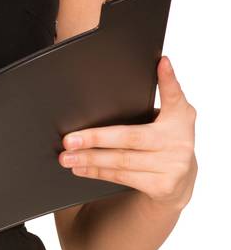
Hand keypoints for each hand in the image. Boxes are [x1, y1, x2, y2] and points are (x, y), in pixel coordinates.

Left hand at [57, 56, 197, 209]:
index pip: (174, 96)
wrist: (179, 180)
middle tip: (69, 139)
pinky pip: (122, 178)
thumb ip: (167, 90)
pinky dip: (98, 173)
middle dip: (96, 138)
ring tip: (67, 156)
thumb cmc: (168, 140)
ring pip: (122, 162)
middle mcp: (179, 143)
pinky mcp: (161, 187)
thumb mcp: (173, 115)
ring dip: (91, 159)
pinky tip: (81, 168)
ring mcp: (171, 167)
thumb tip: (162, 62)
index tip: (161, 63)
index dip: (169, 80)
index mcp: (180, 119)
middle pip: (131, 138)